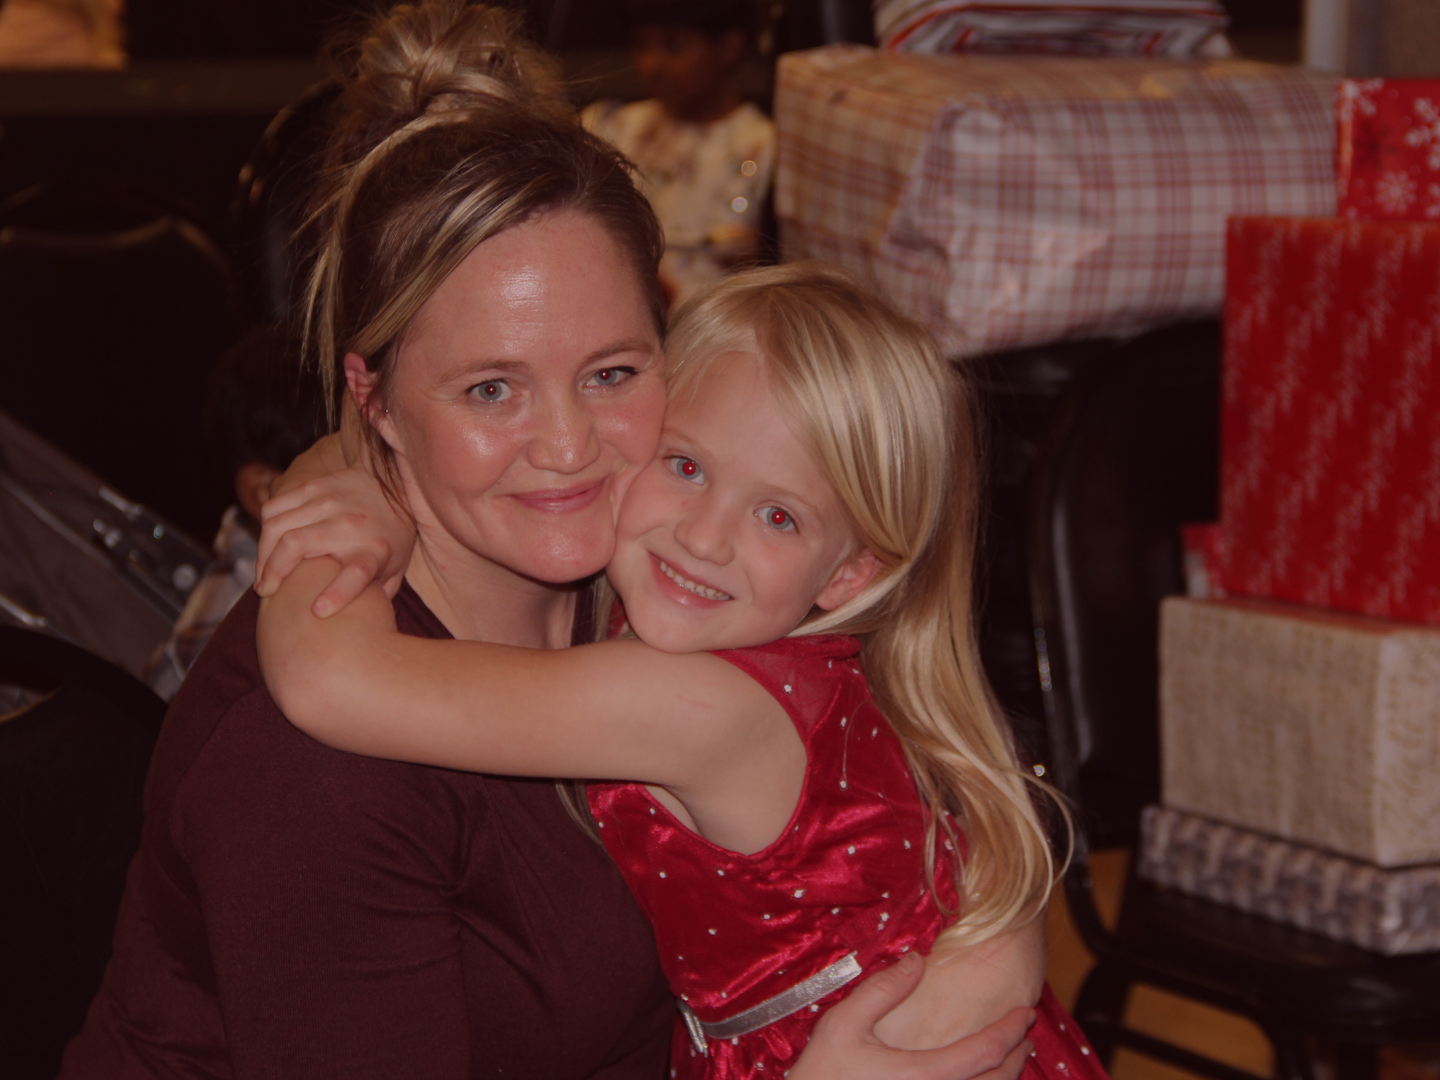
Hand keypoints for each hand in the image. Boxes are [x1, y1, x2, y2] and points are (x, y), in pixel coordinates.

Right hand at [255, 452, 414, 617]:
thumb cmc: (392, 536)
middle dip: (273, 571)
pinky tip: (267, 547)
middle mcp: (350, 526)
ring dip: (263, 553)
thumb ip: (377, 594)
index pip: (357, 574)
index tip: (318, 612)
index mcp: (375, 551)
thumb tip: (361, 627)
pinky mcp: (314, 487)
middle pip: (297, 545)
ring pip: (278, 526)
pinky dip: (264, 529)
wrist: (396, 484)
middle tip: (265, 591)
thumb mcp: (395, 568)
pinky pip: (274, 506)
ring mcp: (330, 503)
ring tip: (263, 573)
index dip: (337, 594)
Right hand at [787, 953, 1035, 1079]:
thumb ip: (882, 990)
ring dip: (1003, 1078)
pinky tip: (976, 1077)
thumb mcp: (843, 1024)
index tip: (1025, 1012)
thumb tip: (916, 960)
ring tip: (1010, 1057)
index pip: (986, 1052)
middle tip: (1023, 1032)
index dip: (1011, 1031)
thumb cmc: (822, 1076)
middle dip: (1016, 1055)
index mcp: (925, 1075)